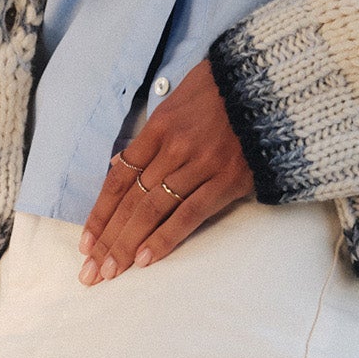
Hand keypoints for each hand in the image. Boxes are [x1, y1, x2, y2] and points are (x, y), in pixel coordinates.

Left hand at [78, 58, 253, 283]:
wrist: (272, 85)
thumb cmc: (225, 89)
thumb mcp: (180, 96)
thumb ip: (152, 132)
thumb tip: (122, 162)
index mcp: (160, 126)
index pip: (120, 177)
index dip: (100, 212)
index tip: (86, 241)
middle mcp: (174, 147)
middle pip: (132, 200)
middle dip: (108, 239)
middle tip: (90, 271)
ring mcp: (200, 165)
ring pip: (154, 211)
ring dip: (128, 245)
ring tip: (109, 272)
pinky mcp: (227, 180)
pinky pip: (189, 214)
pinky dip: (165, 238)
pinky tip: (146, 260)